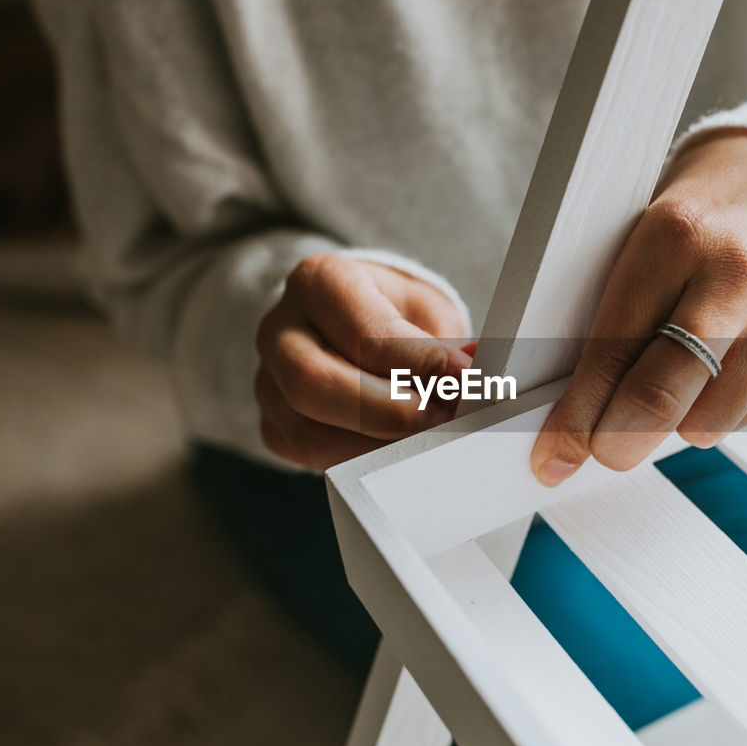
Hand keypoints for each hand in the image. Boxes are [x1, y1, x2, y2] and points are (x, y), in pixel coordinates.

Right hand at [256, 253, 470, 468]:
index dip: (418, 362)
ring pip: (310, 433)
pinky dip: (362, 463)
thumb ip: (444, 344)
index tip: (464, 380)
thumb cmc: (394, 313)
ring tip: (431, 440)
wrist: (354, 324)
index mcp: (318, 282)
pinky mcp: (274, 427)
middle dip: (389, 413)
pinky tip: (401, 454)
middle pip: (315, 384)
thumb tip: (479, 375)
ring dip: (379, 447)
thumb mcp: (424, 309)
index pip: (363, 332)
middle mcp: (279, 331)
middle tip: (444, 419)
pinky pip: (312, 459)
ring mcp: (267, 383)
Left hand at [530, 129, 746, 485]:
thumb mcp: (643, 245)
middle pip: (660, 398)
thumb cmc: (701, 222)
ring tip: (674, 380)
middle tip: (601, 451)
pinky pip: (745, 417)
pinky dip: (716, 410)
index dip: (575, 417)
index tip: (554, 454)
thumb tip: (574, 418)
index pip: (610, 352)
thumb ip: (611, 322)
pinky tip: (720, 366)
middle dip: (616, 442)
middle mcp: (736, 275)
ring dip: (674, 423)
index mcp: (673, 237)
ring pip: (705, 423)